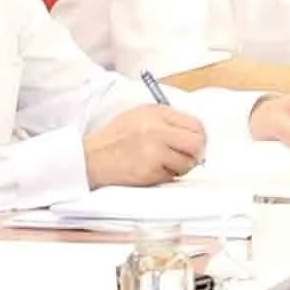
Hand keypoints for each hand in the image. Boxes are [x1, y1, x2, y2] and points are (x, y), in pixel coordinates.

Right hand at [83, 102, 208, 187]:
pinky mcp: (149, 171)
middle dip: (197, 153)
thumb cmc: (115, 138)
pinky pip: (171, 176)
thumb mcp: (139, 116)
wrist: (90, 158)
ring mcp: (154, 151)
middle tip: (189, 157)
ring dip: (181, 167)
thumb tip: (194, 133)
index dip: (199, 136)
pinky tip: (152, 170)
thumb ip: (167, 120)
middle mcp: (157, 130)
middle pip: (197, 143)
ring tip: (166, 164)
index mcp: (156, 113)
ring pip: (187, 163)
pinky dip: (167, 176)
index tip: (195, 143)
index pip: (195, 124)